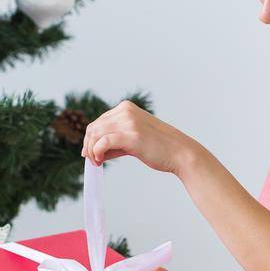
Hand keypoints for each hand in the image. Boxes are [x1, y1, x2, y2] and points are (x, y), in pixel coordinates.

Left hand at [80, 101, 198, 174]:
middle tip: (92, 160)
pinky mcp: (131, 136)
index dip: (91, 138)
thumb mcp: (134, 139)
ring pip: (96, 134)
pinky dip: (96, 152)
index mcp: (126, 108)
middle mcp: (126, 111)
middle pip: (94, 127)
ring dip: (91, 150)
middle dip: (89, 145)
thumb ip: (114, 141)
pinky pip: (103, 142)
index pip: (99, 121)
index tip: (90, 153)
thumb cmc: (159, 148)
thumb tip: (91, 151)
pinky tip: (100, 161)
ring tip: (97, 162)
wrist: (180, 153)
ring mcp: (129, 122)